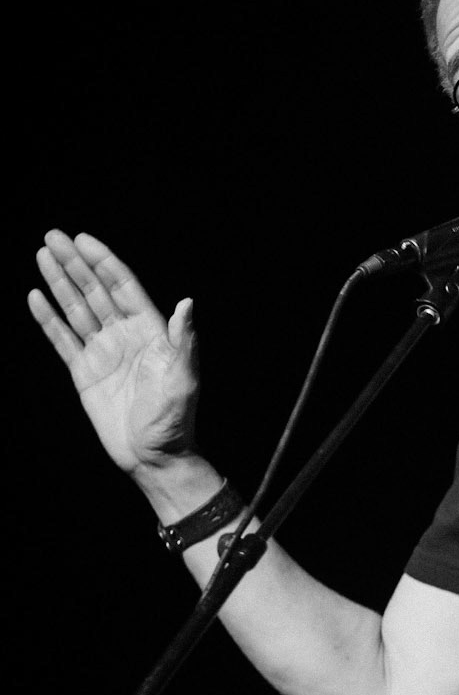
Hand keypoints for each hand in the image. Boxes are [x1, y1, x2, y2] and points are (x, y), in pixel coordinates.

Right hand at [29, 231, 198, 473]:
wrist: (155, 457)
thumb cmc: (175, 420)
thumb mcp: (184, 379)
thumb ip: (182, 340)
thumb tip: (186, 302)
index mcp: (149, 331)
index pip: (122, 287)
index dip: (103, 262)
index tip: (83, 239)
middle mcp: (124, 336)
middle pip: (95, 291)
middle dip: (74, 263)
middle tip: (52, 236)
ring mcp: (103, 353)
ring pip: (76, 309)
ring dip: (60, 282)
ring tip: (42, 255)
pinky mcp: (84, 373)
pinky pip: (62, 340)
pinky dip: (48, 319)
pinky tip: (36, 296)